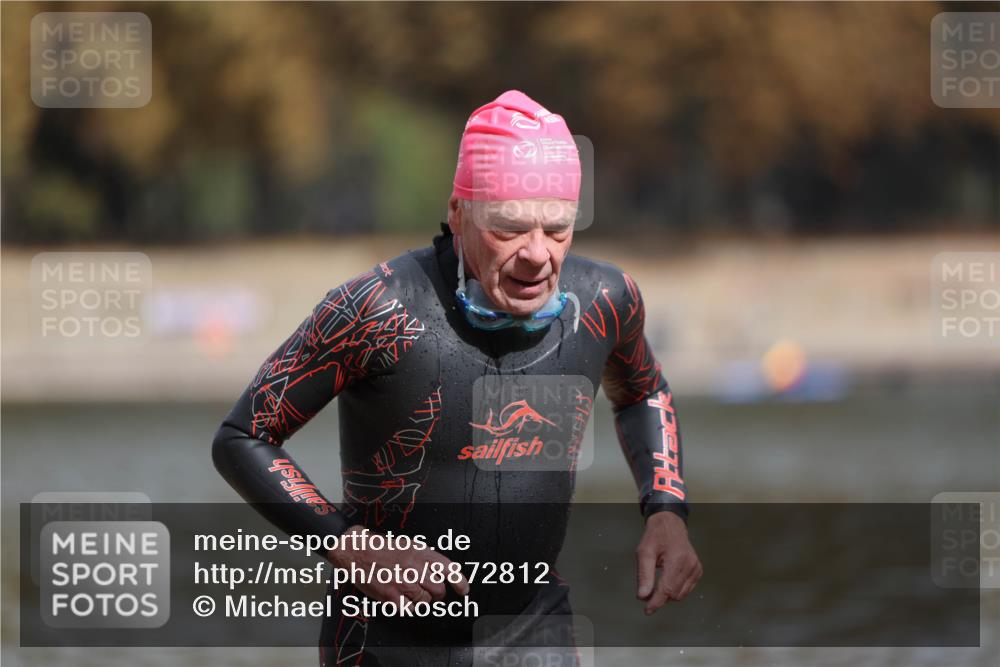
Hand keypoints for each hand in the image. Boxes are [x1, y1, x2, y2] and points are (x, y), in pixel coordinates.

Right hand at [327, 525, 469, 603]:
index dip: (459, 582)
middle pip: (438, 590)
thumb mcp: (410, 545)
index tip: (464, 590)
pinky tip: (400, 598)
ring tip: (410, 592)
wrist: (357, 550)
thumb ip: (427, 558)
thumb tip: (444, 572)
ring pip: (425, 602)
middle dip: (436, 594)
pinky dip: (407, 607)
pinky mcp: (391, 596)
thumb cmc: (382, 548)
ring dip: (421, 601)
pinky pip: (409, 609)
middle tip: (429, 592)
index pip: (449, 569)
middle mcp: (414, 567)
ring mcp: (403, 583)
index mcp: (421, 553)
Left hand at [635, 511, 701, 614]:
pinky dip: (675, 590)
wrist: (670, 525)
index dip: (656, 602)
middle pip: (673, 594)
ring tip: (655, 584)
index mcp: (677, 559)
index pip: (667, 589)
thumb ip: (644, 575)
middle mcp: (690, 565)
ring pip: (680, 594)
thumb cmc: (655, 537)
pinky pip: (686, 589)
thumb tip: (642, 597)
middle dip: (659, 597)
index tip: (647, 610)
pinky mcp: (698, 571)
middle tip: (646, 592)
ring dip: (667, 595)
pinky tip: (667, 580)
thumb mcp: (644, 552)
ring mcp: (696, 568)